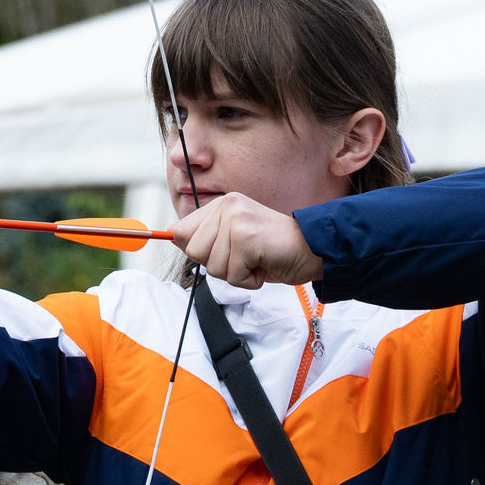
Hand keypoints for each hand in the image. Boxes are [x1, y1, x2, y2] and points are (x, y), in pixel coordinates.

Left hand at [172, 193, 323, 289]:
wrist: (315, 249)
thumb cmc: (275, 250)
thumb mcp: (235, 242)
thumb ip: (206, 238)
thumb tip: (170, 235)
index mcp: (222, 205)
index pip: (180, 232)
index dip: (196, 250)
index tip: (220, 253)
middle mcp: (226, 206)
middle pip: (193, 251)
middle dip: (219, 266)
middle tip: (246, 258)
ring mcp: (236, 220)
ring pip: (212, 266)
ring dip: (236, 274)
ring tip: (257, 260)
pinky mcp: (247, 237)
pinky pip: (233, 275)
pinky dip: (250, 280)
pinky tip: (265, 264)